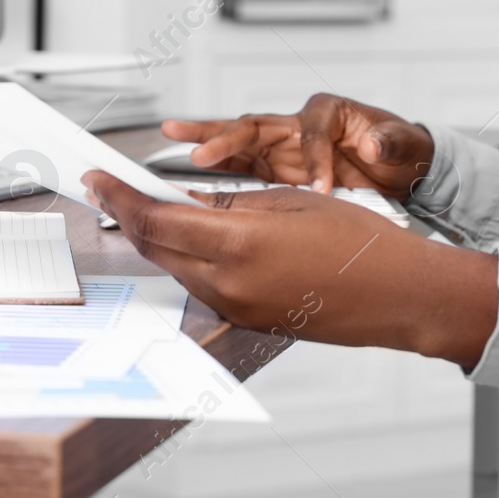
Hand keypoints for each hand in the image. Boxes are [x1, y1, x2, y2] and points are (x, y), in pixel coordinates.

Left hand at [83, 171, 498, 369]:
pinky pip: (201, 284)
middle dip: (128, 214)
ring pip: (174, 267)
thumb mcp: (292, 202)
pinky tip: (193, 235)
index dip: (119, 196)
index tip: (98, 177)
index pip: (155, 220)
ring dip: (157, 236)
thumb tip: (186, 201)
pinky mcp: (248, 320)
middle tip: (110, 187)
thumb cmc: (361, 244)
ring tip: (151, 204)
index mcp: (239, 246)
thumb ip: (231, 203)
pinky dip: (187, 256)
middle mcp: (229, 284)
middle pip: (155, 247)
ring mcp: (237, 308)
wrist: (400, 295)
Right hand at [161, 94, 434, 198]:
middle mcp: (298, 124)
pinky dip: (216, 164)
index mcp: (328, 112)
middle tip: (200, 154)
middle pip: (257, 125)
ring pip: (238, 138)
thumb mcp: (404, 143)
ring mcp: (284, 145)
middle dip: (227, 138)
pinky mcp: (277, 165)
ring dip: (206, 139)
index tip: (323, 186)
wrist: (398, 169)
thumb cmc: (398, 151)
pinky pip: (240, 163)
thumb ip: (390, 141)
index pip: (312, 132)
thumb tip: (375, 143)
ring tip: (171, 134)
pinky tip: (187, 167)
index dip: (315, 159)